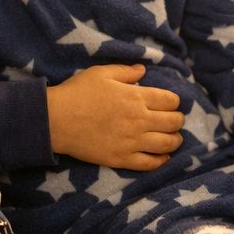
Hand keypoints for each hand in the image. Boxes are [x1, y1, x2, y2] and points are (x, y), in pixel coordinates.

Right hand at [46, 64, 183, 170]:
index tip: (170, 104)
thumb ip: (125, 71)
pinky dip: (161, 160)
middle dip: (178, 120)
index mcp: (136, 97)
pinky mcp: (121, 159)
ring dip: (175, 140)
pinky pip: (150, 163)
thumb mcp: (101, 73)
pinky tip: (163, 157)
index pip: (170, 100)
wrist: (56, 120)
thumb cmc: (77, 92)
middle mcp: (139, 120)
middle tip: (174, 120)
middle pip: (174, 122)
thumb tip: (143, 70)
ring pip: (167, 144)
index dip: (174, 102)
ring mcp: (131, 142)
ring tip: (173, 138)